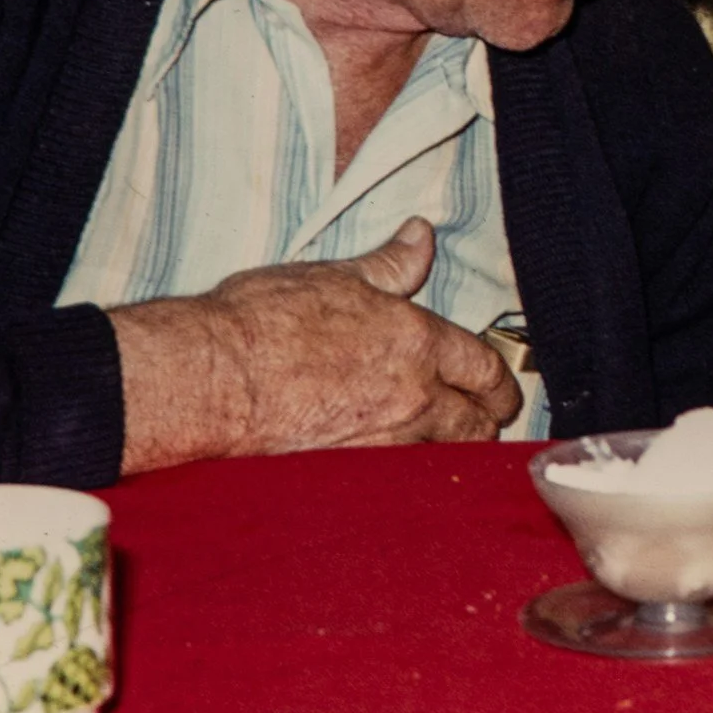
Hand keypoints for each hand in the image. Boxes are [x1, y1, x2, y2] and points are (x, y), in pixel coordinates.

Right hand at [111, 218, 523, 474]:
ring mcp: (382, 439)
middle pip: (475, 422)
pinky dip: (408, 473)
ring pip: (443, 454)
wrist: (211, 377)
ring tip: (447, 445)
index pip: (484, 367)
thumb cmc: (264, 321)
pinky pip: (399, 476)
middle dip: (485, 420)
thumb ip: (390, 264)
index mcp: (417, 342)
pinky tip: (399, 469)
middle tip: (483, 418)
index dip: (499, 382)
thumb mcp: (336, 276)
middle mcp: (412, 396)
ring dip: (451, 449)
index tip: (501, 390)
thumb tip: (421, 236)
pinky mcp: (349, 471)